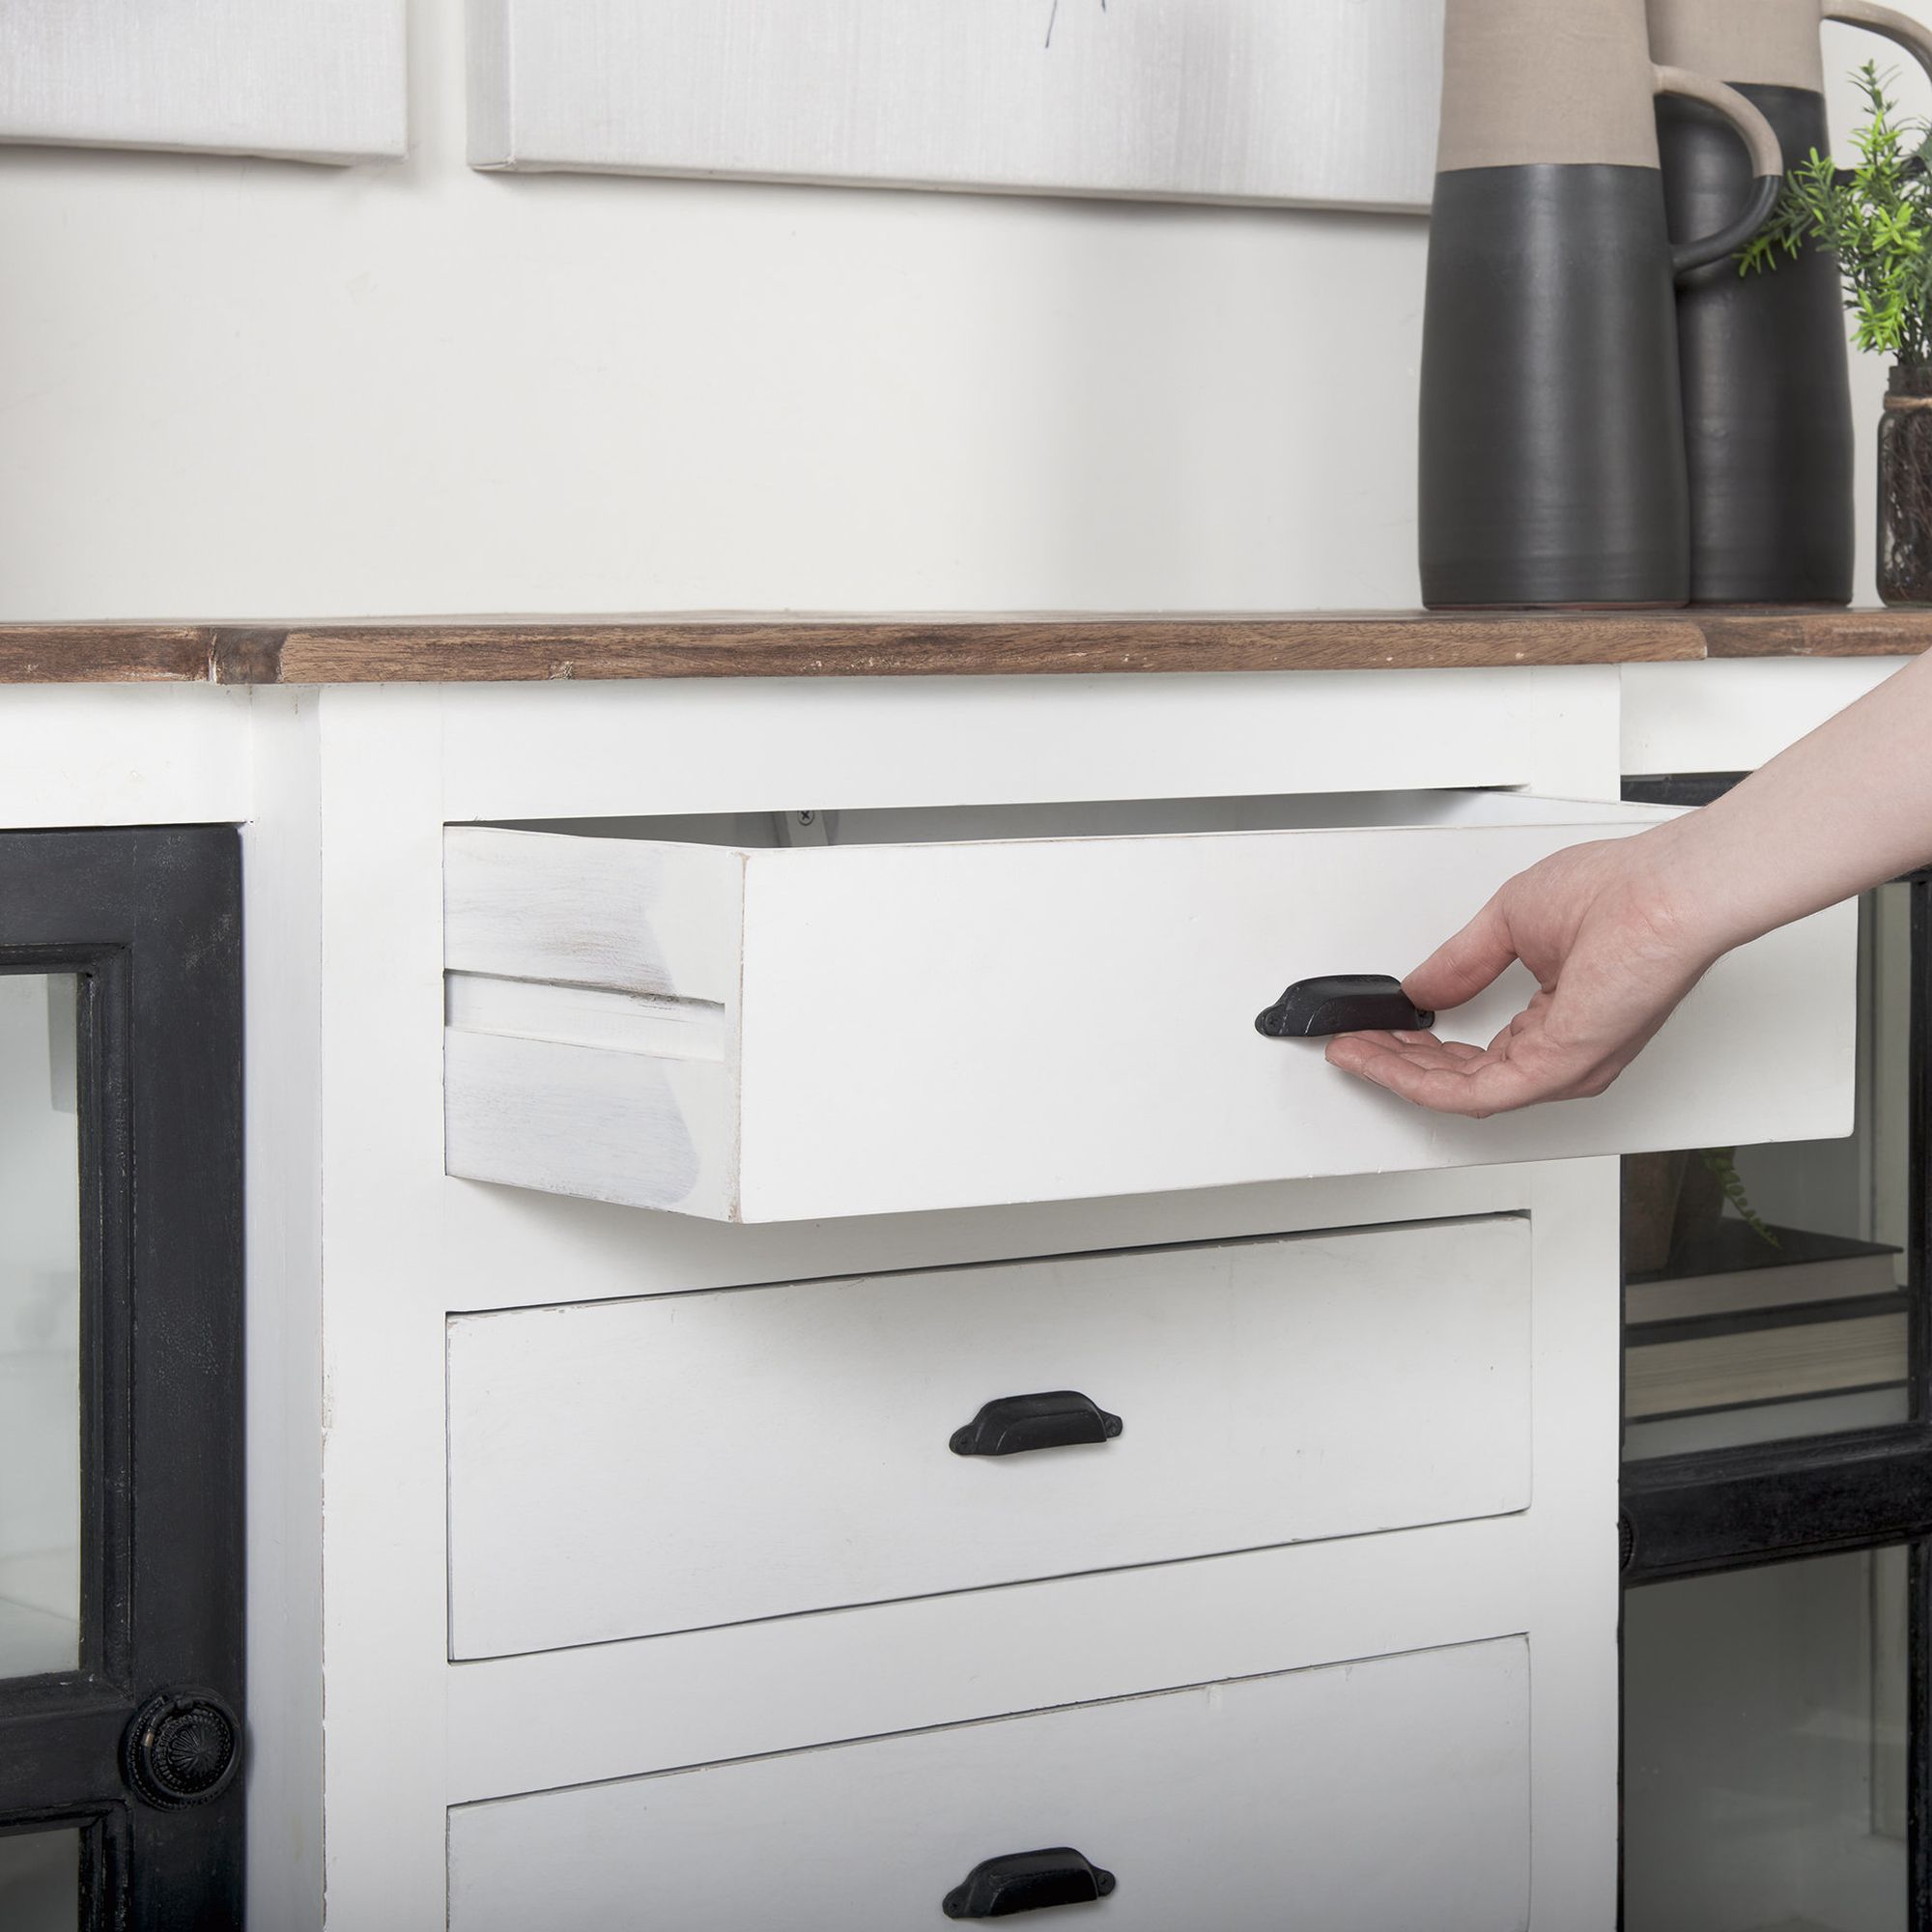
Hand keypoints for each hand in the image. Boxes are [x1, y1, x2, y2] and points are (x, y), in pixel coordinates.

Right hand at [1323, 831, 1718, 1116]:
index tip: (1378, 1028)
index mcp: (1563, 1019)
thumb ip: (1461, 964)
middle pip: (1463, 1079)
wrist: (1667, 892)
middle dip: (1399, 1062)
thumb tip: (1421, 989)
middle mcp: (1566, 1052)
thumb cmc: (1625, 894)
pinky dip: (1417, 1080)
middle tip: (1357, 1044)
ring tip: (1360, 1051)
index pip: (1481, 1051)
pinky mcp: (1559, 1067)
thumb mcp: (1511, 922)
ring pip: (1461, 1092)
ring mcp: (1564, 1065)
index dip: (1420, 1043)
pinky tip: (1384, 1058)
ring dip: (1400, 1074)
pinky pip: (1474, 1093)